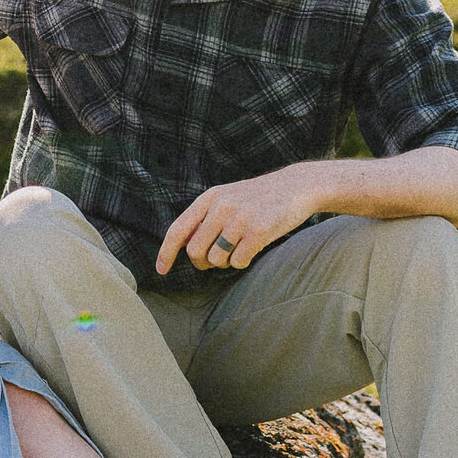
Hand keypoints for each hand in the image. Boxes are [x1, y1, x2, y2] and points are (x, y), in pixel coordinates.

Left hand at [155, 167, 323, 276]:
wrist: (295, 186)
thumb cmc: (258, 198)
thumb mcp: (227, 197)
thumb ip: (205, 217)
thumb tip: (183, 246)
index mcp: (209, 197)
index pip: (178, 229)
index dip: (166, 252)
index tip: (161, 270)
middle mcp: (221, 206)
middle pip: (195, 251)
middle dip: (203, 263)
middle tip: (217, 260)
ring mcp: (240, 218)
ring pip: (216, 260)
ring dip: (225, 262)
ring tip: (239, 247)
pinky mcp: (258, 231)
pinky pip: (238, 262)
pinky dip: (243, 261)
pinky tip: (253, 248)